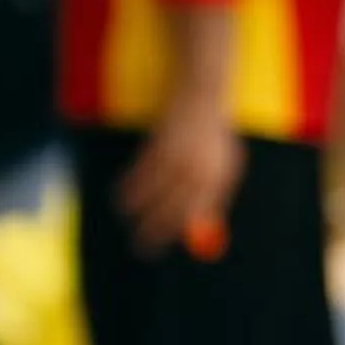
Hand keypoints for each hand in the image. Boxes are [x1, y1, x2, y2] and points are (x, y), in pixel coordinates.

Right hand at [118, 93, 244, 255]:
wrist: (202, 97)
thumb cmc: (214, 138)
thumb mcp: (223, 168)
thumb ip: (214, 199)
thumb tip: (198, 230)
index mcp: (215, 178)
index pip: (193, 214)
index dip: (174, 232)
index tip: (161, 244)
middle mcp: (196, 171)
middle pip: (170, 211)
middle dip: (152, 231)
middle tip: (139, 246)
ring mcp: (176, 158)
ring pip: (149, 195)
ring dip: (134, 209)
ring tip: (125, 216)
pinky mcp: (158, 146)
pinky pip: (139, 176)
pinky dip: (128, 188)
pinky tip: (120, 196)